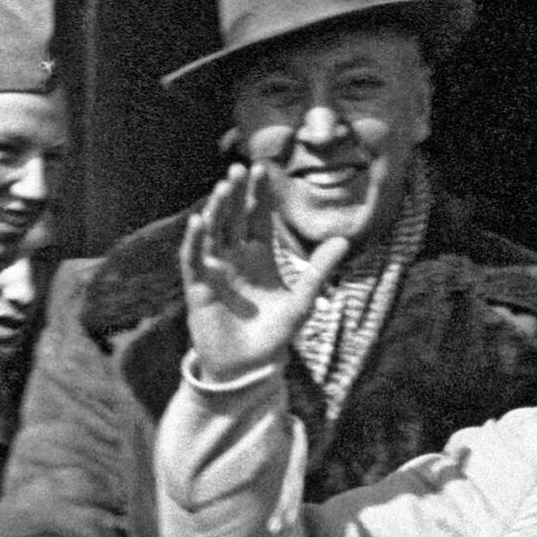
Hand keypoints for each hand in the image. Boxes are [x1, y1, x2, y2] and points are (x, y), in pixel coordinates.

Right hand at [179, 163, 349, 382]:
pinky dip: (195, 241)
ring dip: (217, 210)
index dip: (259, 194)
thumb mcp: (302, 302)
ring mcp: (215, 269)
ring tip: (224, 188)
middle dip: (236, 194)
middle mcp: (235, 257)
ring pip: (213, 232)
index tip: (262, 169)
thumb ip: (318, 271)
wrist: (249, 368)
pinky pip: (193, 259)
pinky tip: (199, 222)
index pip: (257, 217)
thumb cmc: (275, 335)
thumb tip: (343, 240)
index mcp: (259, 255)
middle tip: (239, 168)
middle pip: (234, 217)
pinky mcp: (198, 286)